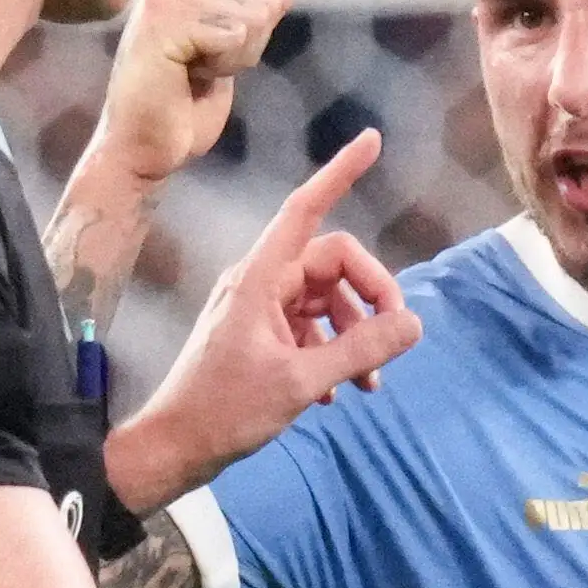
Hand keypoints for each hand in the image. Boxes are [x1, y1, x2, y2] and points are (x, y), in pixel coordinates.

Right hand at [87, 0, 292, 184]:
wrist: (144, 146)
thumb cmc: (182, 103)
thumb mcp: (230, 46)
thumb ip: (253, 11)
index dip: (250, 35)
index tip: (206, 55)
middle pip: (260, 0)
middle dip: (243, 47)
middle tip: (197, 69)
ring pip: (250, 18)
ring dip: (230, 59)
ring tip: (189, 73)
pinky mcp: (162, 18)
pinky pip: (233, 35)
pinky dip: (221, 65)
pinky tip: (185, 75)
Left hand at [105, 130, 419, 510]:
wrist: (174, 447)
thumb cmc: (224, 410)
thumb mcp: (301, 381)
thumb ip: (360, 350)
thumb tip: (412, 324)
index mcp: (260, 277)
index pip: (306, 209)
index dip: (340, 172)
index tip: (371, 140)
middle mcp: (259, 283)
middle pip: (333, 263)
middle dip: (370, 296)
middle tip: (394, 339)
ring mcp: (259, 309)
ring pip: (326, 300)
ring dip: (355, 334)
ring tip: (369, 385)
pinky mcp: (259, 337)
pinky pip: (310, 327)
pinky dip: (332, 351)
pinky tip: (338, 394)